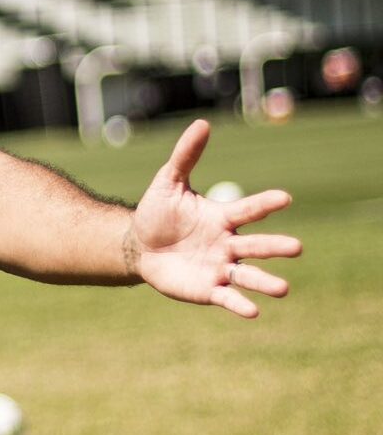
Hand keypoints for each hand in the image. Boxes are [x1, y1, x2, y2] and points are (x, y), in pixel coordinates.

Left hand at [130, 120, 300, 317]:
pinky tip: (253, 311)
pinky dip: (240, 304)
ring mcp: (220, 268)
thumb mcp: (169, 182)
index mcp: (223, 217)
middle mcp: (228, 244)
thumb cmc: (158, 212)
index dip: (264, 204)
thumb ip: (186, 156)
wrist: (138, 246)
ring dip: (266, 282)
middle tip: (297, 248)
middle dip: (274, 247)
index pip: (247, 209)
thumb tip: (202, 123)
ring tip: (283, 289)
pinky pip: (227, 297)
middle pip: (255, 246)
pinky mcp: (208, 289)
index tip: (285, 197)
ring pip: (248, 276)